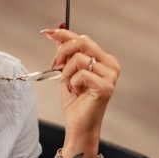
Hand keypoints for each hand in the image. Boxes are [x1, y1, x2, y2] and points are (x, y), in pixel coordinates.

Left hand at [41, 28, 120, 151]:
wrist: (79, 125)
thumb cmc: (75, 101)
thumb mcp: (66, 73)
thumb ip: (65, 54)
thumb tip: (57, 33)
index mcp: (104, 59)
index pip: (83, 39)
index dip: (64, 34)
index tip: (47, 32)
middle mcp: (111, 65)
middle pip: (82, 42)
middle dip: (63, 52)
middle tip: (56, 66)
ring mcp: (110, 76)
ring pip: (79, 59)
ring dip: (67, 73)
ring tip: (70, 85)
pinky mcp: (106, 87)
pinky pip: (81, 74)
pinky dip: (72, 82)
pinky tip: (76, 92)